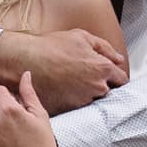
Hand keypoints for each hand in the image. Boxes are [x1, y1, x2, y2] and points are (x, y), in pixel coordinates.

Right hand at [0, 28, 126, 112]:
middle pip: (106, 91)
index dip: (115, 76)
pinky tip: (61, 89)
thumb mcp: (81, 37)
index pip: (121, 79)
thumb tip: (118, 59)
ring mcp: (81, 101)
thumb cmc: (51, 47)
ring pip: (90, 100)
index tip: (108, 75)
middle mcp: (95, 88)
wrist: (24, 61)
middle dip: (99, 84)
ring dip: (84, 94)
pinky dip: (70, 100)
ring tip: (69, 82)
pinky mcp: (67, 109)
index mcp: (102, 68)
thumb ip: (105, 48)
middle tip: (83, 76)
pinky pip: (74, 107)